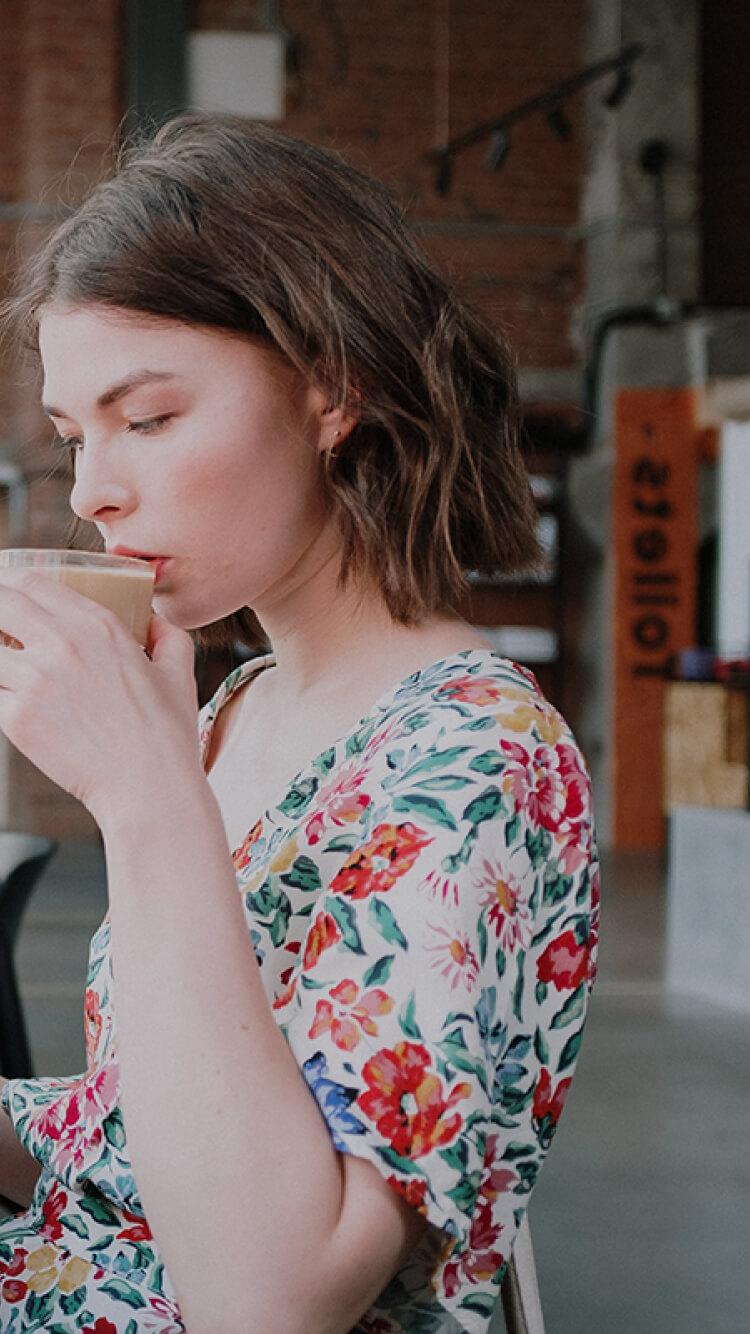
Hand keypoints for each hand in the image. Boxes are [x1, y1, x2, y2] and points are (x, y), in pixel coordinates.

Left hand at [0, 570, 201, 823]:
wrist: (148, 786)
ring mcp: (34, 681)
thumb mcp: (178, 671)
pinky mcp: (16, 719)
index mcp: (98, 625)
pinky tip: (13, 701)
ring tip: (7, 667)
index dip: (10, 581)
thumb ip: (166, 635)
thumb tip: (153, 622)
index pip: (33, 582)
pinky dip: (0, 695)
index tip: (5, 589)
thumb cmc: (167, 733)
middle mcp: (61, 645)